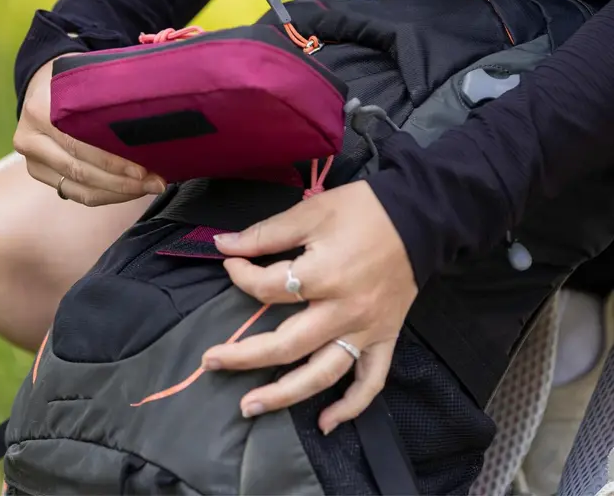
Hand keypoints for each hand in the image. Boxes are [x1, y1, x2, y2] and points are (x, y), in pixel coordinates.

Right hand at [13, 55, 166, 204]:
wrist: (43, 84)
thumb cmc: (75, 82)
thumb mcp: (87, 80)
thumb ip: (110, 97)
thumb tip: (155, 115)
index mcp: (39, 112)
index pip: (79, 145)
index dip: (113, 162)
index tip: (145, 168)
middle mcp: (30, 140)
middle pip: (80, 171)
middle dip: (122, 181)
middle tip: (155, 182)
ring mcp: (33, 161)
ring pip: (80, 189)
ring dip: (119, 192)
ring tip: (149, 187)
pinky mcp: (42, 175)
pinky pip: (78, 194)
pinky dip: (108, 195)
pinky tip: (131, 190)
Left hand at [201, 181, 416, 434]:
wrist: (420, 217)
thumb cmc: (363, 210)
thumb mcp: (310, 212)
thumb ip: (265, 234)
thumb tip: (222, 245)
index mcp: (324, 275)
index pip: (268, 288)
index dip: (240, 275)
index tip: (230, 263)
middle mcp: (343, 311)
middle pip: (287, 345)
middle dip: (244, 356)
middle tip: (210, 362)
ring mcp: (366, 330)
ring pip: (322, 373)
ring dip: (285, 395)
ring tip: (250, 407)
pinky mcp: (385, 337)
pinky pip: (370, 380)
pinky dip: (350, 406)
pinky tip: (325, 422)